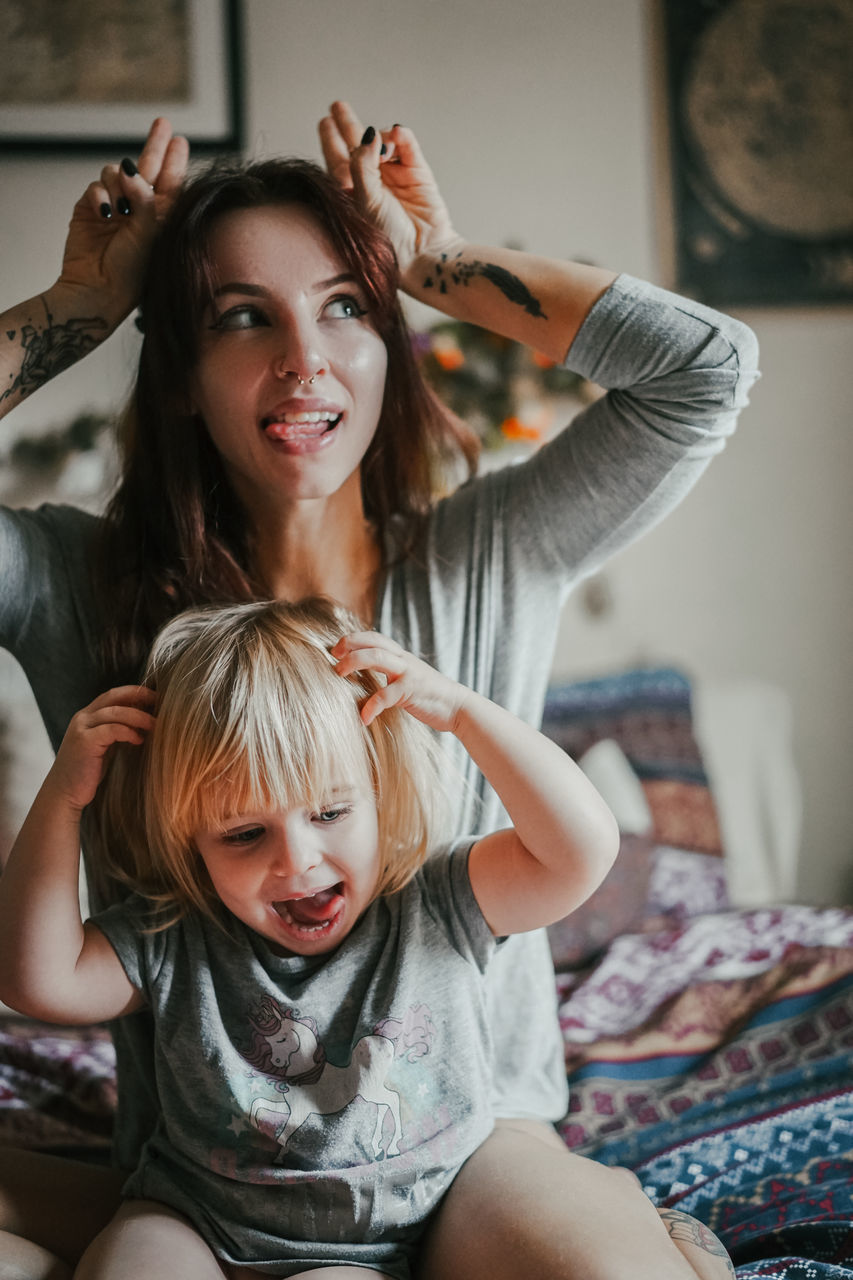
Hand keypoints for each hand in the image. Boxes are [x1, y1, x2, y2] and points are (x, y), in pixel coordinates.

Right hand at [47, 686, 155, 813]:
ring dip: (139, 716)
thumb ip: (118, 731)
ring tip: (156, 724)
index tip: (157, 698)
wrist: (64, 794)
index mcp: (88, 715)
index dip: (136, 692)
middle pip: (114, 696)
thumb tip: (145, 722)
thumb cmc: (88, 772)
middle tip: (162, 702)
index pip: (114, 694)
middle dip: (140, 696)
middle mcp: (83, 717)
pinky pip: (112, 729)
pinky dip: (128, 732)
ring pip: (115, 712)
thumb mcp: (105, 746)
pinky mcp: (85, 742)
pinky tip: (139, 740)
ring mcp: (82, 728)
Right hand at [54, 117, 188, 327]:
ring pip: (116, 172)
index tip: (179, 139)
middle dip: (154, 145)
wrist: (97, 291)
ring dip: (119, 182)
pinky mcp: (90, 209)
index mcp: (160, 217)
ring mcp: (114, 207)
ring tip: (120, 207)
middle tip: (162, 123)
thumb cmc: (132, 272)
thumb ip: (144, 198)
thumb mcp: (149, 233)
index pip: (170, 181)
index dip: (174, 159)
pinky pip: (96, 186)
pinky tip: (105, 212)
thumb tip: (130, 168)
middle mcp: (138, 209)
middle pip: (147, 168)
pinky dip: (100, 194)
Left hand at [318, 100, 459, 278]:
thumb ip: (361, 164)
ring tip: (383, 149)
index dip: (332, 140)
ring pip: (384, 144)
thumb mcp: (364, 201)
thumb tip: (370, 134)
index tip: (325, 120)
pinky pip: (408, 147)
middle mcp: (373, 184)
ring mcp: (396, 177)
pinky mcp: (418, 173)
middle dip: (349, 126)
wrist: (423, 254)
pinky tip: (398, 133)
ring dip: (381, 139)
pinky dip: (403, 138)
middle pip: (358, 147)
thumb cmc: (388, 238)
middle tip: (338, 106)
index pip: (337, 161)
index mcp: (352, 194)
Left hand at [332, 632, 468, 732]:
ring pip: (377, 657)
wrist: (459, 707)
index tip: (335, 649)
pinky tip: (363, 718)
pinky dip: (372, 706)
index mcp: (401, 657)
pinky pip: (386, 695)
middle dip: (349, 645)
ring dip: (353, 662)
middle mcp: (403, 660)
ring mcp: (408, 673)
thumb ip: (389, 675)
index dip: (353, 639)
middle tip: (333, 657)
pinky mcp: (412, 690)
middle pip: (372, 641)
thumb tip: (364, 681)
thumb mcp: (407, 680)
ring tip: (339, 675)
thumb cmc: (429, 697)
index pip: (374, 637)